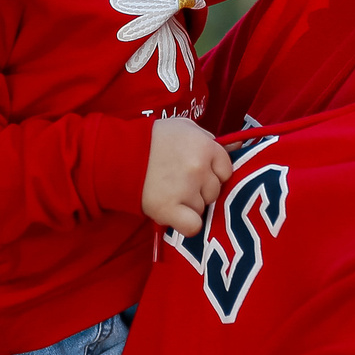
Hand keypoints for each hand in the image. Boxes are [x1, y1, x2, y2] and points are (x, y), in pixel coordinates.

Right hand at [141, 116, 230, 236]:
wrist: (118, 155)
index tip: (197, 173)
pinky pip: (193, 226)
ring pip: (203, 209)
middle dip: (201, 190)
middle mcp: (199, 168)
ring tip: (170, 193)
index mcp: (205, 146)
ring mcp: (186, 190)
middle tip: (179, 182)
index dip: (213, 173)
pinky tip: (175, 216)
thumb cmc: (153, 139)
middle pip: (215, 191)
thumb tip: (237, 148)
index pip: (226, 170)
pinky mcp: (169, 210)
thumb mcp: (184, 127)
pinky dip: (186, 224)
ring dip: (190, 205)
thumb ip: (210, 138)